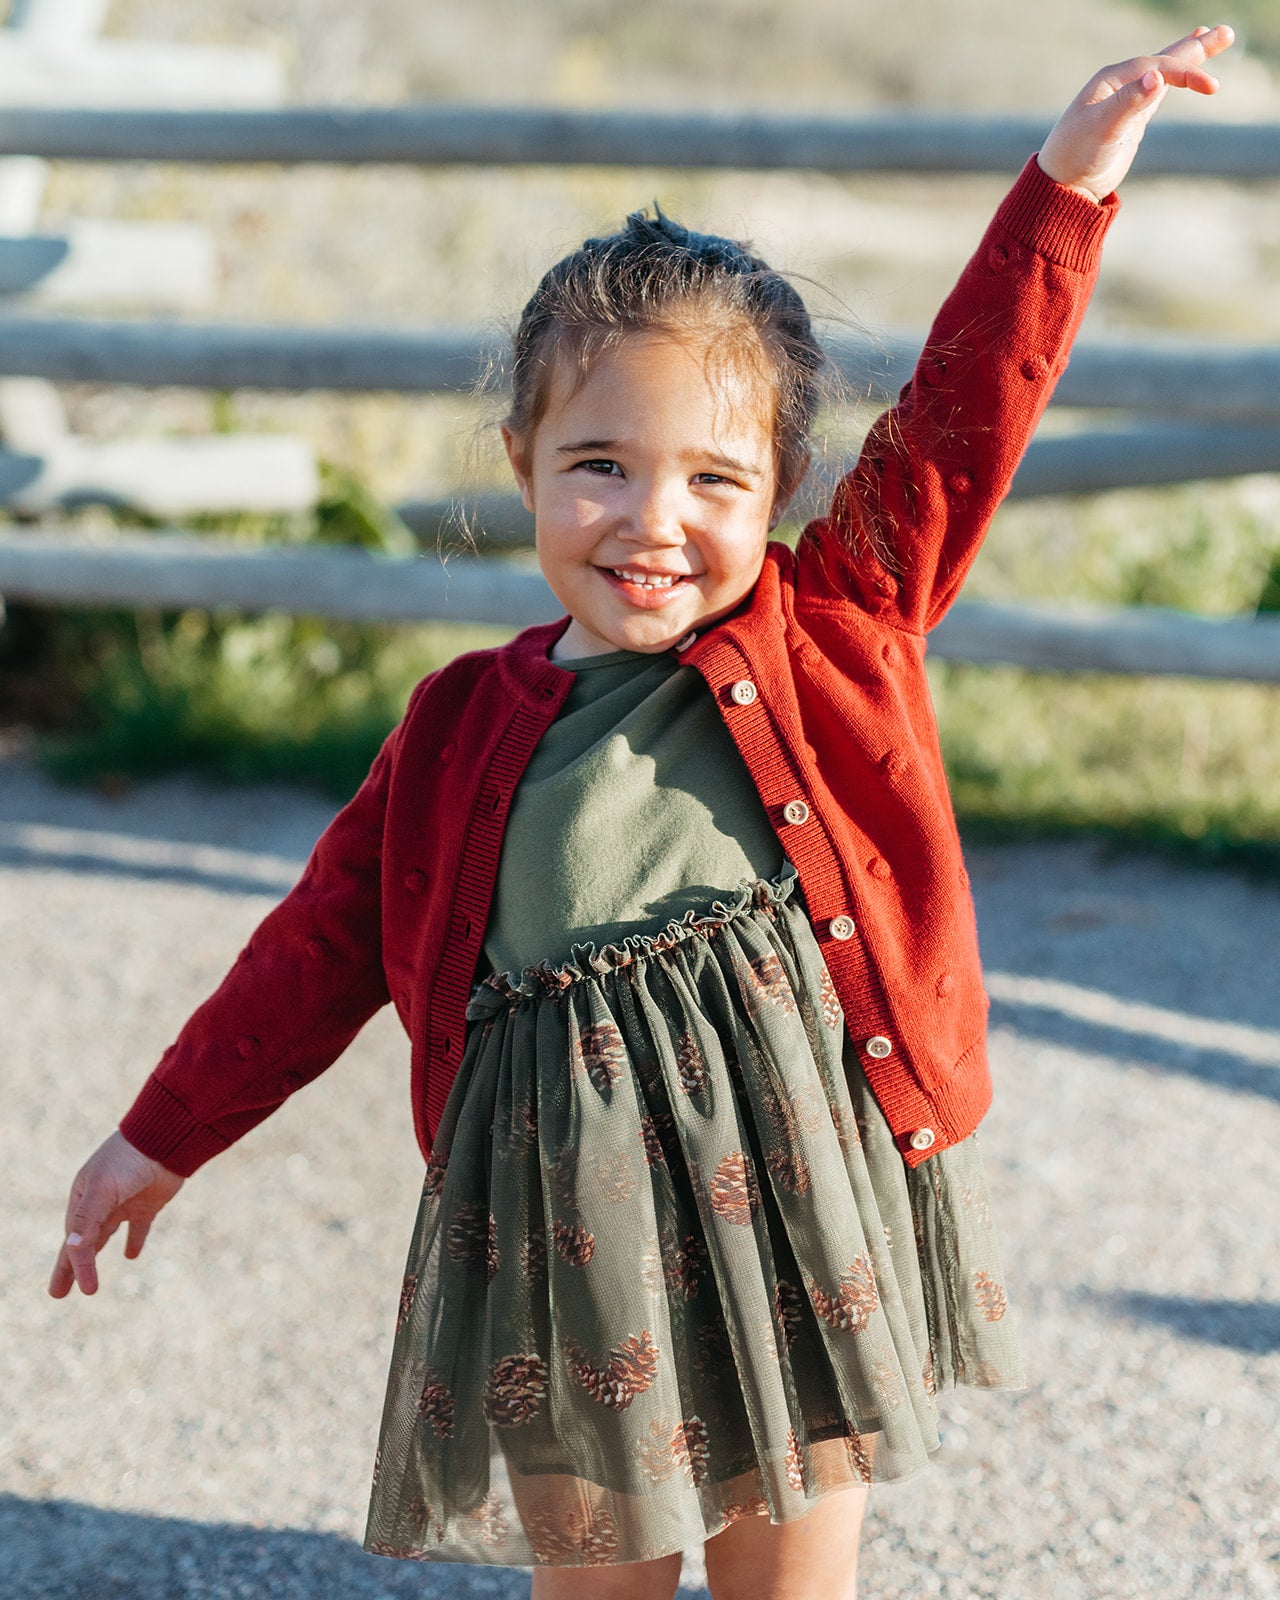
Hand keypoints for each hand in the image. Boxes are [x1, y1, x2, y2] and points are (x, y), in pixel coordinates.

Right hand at [48, 1131, 184, 1297]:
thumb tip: (71, 1247)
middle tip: (57, 1294)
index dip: (75, 1267)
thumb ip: (87, 1218)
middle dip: (70, 1268)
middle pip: (81, 1243)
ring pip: (104, 1238)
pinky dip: (134, 1242)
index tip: (84, 1290)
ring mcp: (124, 1204)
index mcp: (83, 1198)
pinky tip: (131, 1256)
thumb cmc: (128, 1160)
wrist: (166, 1139)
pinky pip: (138, 1228)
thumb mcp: (103, 1189)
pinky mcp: (148, 1204)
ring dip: (94, 1258)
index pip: (74, 1241)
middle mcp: (100, 1203)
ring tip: (88, 1282)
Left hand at [1039, 24, 1234, 200]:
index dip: (1186, 73)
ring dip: (1188, 58)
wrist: (1063, 187)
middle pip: (1164, 58)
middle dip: (1194, 47)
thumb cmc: (1075, 156)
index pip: (1158, 67)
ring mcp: (1126, 102)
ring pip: (1163, 73)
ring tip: (1211, 39)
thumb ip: (1128, 102)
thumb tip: (1157, 76)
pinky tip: (1180, 76)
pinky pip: (1157, 93)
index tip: (1212, 87)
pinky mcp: (1130, 121)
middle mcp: (1119, 85)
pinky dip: (1172, 81)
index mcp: (1112, 79)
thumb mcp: (1101, 128)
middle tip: (1226, 32)